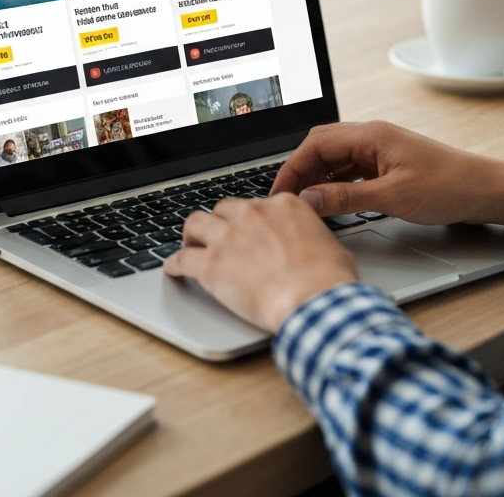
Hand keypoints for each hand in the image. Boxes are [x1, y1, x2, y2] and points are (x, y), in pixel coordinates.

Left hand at [163, 194, 357, 332]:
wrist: (313, 299)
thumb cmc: (327, 279)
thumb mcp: (330, 244)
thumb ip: (310, 236)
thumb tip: (311, 245)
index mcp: (282, 206)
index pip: (256, 204)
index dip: (250, 220)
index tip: (248, 230)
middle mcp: (252, 214)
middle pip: (223, 209)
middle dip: (220, 223)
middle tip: (218, 237)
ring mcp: (228, 236)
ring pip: (196, 223)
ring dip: (192, 235)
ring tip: (190, 244)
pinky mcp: (211, 264)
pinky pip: (182, 258)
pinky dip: (174, 263)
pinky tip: (173, 269)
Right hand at [271, 121, 503, 227]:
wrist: (484, 189)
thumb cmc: (447, 187)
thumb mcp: (391, 198)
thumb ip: (345, 198)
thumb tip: (309, 201)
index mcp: (370, 135)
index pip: (315, 145)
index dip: (292, 169)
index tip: (280, 193)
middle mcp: (372, 136)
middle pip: (321, 146)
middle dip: (301, 171)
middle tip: (288, 199)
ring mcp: (380, 149)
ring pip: (336, 158)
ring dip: (318, 178)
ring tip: (306, 203)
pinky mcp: (388, 163)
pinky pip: (351, 168)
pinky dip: (337, 183)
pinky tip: (332, 200)